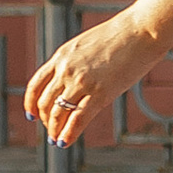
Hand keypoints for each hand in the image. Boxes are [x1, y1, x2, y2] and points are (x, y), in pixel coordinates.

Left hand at [25, 7, 159, 151]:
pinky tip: (65, 143)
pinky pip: (78, 119)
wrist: (142, 30)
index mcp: (61, 56)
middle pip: (45, 102)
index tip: (32, 115)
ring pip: (58, 113)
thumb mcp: (88, 45)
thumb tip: (77, 80)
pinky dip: (69, 134)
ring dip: (55, 130)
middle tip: (51, 130)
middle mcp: (66, 70)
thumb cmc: (123, 35)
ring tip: (57, 140)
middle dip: (46, 120)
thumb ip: (77, 62)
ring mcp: (81, 82)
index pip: (35, 85)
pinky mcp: (100, 93)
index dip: (31, 103)